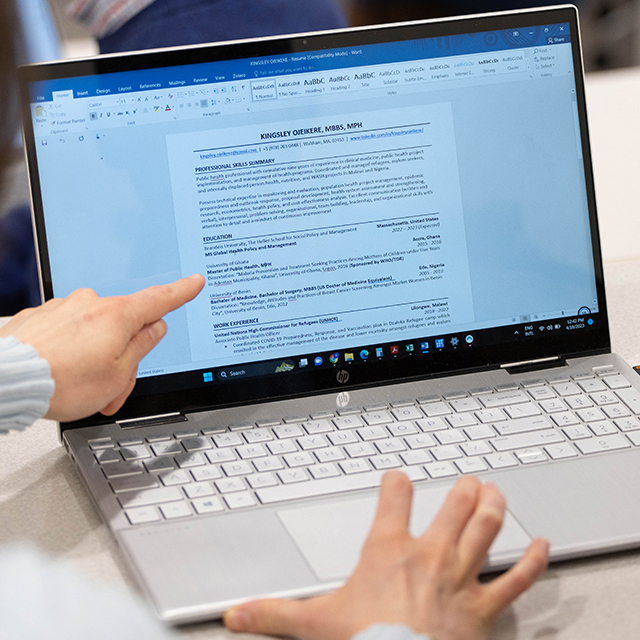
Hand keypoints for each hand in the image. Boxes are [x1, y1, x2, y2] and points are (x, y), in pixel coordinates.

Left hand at [0, 274, 203, 420]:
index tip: (194, 281)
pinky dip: (70, 353)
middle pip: (123, 328)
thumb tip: (154, 328)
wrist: (8, 381)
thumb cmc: (63, 382)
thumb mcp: (118, 374)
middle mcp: (91, 303)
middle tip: (112, 391)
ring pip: (94, 333)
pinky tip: (60, 373)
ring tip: (81, 389)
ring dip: (95, 360)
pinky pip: (68, 333)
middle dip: (123, 358)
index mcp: (117, 316)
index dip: (182, 292)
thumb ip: (141, 347)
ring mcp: (63, 308)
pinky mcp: (40, 318)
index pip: (160, 300)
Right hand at [224, 472, 548, 639]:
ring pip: (485, 530)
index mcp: (389, 550)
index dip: (395, 485)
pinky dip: (531, 562)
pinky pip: (515, 580)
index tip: (398, 478)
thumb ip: (273, 615)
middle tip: (468, 480)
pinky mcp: (483, 608)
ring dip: (494, 507)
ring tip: (497, 492)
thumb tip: (234, 615)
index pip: (393, 500)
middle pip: (453, 507)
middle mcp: (429, 555)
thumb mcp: (313, 625)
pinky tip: (543, 546)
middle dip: (463, 490)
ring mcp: (460, 578)